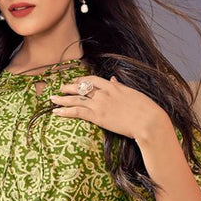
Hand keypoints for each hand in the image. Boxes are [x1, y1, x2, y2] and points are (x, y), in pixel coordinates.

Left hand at [49, 75, 167, 142]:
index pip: (93, 80)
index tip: (76, 81)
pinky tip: (56, 112)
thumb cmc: (145, 109)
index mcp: (113, 86)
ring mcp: (100, 104)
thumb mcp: (133, 94)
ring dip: (62, 99)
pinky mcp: (97, 116)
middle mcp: (104, 93)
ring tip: (52, 99)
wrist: (148, 121)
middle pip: (81, 87)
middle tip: (60, 88)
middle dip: (69, 87)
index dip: (82, 80)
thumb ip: (121, 87)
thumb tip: (114, 79)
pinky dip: (65, 111)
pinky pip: (77, 111)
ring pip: (76, 98)